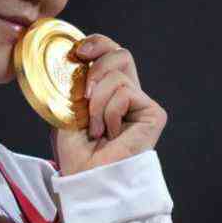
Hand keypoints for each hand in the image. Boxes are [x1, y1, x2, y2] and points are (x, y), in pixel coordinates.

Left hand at [51, 34, 167, 176]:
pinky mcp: (153, 114)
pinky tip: (110, 133)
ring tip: (96, 129)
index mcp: (109, 92)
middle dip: (97, 65)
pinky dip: (109, 112)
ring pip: (117, 77)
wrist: (87, 178)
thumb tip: (76, 60)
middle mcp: (129, 95)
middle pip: (122, 54)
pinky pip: (125, 93)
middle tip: (84, 91)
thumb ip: (75, 84)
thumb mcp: (68, 109)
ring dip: (96, 103)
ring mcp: (142, 104)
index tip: (78, 52)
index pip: (110, 53)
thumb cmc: (76, 153)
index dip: (97, 44)